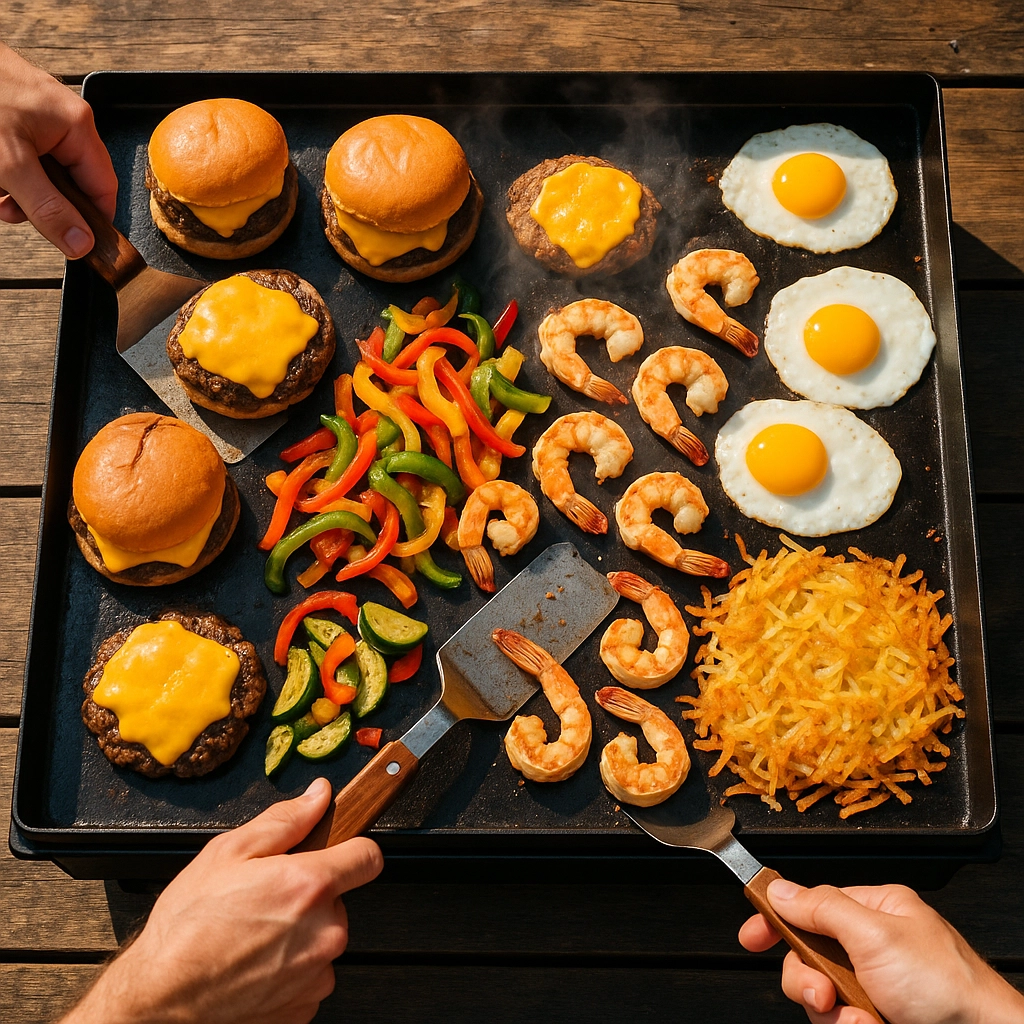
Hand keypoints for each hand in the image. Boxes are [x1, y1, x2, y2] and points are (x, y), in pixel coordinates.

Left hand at [0, 42, 116, 257]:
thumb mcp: (10, 164)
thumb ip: (47, 208)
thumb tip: (82, 244)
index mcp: (77, 126)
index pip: (103, 189)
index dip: (90, 221)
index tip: (73, 245)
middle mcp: (64, 120)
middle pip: (70, 183)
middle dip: (39, 204)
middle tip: (11, 211)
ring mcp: (39, 117)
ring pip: (42, 174)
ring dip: (17, 192)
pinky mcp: (16, 116)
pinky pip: (22, 157)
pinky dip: (5, 173)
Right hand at [61, 778, 382, 1023]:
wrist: (160, 999)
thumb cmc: (187, 926)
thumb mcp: (229, 852)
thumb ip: (286, 819)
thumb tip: (319, 795)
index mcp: (310, 886)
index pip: (369, 857)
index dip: (353, 850)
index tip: (338, 853)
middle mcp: (325, 931)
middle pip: (338, 901)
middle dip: (310, 896)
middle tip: (266, 899)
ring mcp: (317, 974)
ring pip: (323, 939)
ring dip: (300, 935)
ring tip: (254, 936)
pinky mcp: (305, 1007)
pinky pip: (310, 976)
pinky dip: (290, 970)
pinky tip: (255, 965)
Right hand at [739, 879, 1023, 1023]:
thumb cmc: (950, 987)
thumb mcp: (875, 934)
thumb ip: (821, 907)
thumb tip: (780, 888)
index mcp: (875, 911)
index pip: (811, 904)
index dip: (776, 919)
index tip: (751, 937)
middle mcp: (874, 947)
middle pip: (808, 955)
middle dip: (809, 980)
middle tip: (823, 993)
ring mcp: (877, 986)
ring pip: (821, 995)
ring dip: (833, 1012)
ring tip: (860, 1019)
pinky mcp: (878, 1018)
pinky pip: (840, 1021)